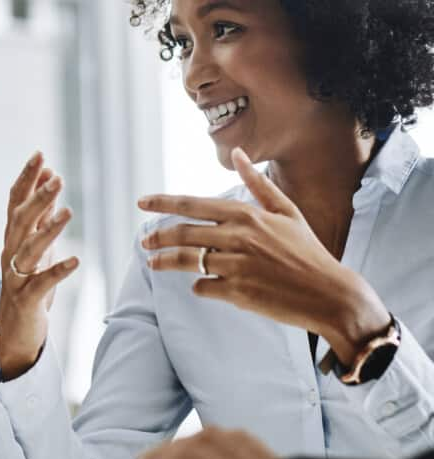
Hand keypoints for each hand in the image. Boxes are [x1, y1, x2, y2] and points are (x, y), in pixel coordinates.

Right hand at [0, 151, 79, 378]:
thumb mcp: (37, 247)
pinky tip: (76, 261)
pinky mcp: (26, 299)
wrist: (14, 331)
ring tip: (68, 211)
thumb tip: (50, 181)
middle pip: (20, 221)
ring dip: (48, 229)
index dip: (27, 179)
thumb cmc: (28, 286)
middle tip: (57, 178)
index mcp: (13, 239)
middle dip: (37, 198)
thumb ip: (42, 216)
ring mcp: (16, 277)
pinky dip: (58, 271)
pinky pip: (41, 283)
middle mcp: (10, 254)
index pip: (16, 202)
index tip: (40, 155)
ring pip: (29, 249)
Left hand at [139, 146, 390, 364]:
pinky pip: (202, 287)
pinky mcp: (237, 292)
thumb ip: (257, 184)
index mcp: (247, 214)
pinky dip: (198, 286)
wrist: (329, 293)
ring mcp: (236, 265)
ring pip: (186, 260)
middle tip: (145, 242)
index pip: (193, 204)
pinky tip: (202, 285)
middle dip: (157, 237)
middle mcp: (239, 237)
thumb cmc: (306, 251)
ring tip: (154, 263)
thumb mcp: (286, 211)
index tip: (141, 202)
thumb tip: (237, 153)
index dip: (162, 203)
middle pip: (183, 233)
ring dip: (165, 262)